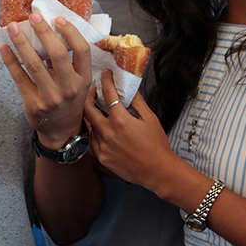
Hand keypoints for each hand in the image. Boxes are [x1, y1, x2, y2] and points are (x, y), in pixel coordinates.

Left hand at [1, 12, 91, 146]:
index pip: (82, 50)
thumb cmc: (69, 100)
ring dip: (22, 43)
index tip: (58, 18)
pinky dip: (11, 61)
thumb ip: (70, 63)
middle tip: (34, 16)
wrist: (61, 130)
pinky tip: (4, 48)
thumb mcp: (79, 83)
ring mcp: (50, 97)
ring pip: (35, 64)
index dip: (71, 32)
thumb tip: (51, 32)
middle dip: (44, 32)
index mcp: (83, 79)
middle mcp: (69, 87)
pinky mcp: (33, 103)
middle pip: (58, 54)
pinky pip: (19, 78)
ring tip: (13, 27)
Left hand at [83, 69, 177, 191]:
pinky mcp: (101, 158)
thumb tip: (128, 89)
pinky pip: (91, 142)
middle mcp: (108, 133)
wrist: (158, 171)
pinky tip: (100, 131)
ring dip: (92, 117)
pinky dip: (94, 134)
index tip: (105, 74)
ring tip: (98, 112)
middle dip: (88, 97)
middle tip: (94, 92)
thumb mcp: (150, 118)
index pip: (108, 94)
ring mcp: (102, 147)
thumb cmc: (157, 144)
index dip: (106, 81)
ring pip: (89, 126)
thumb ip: (137, 102)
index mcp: (121, 120)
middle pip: (88, 109)